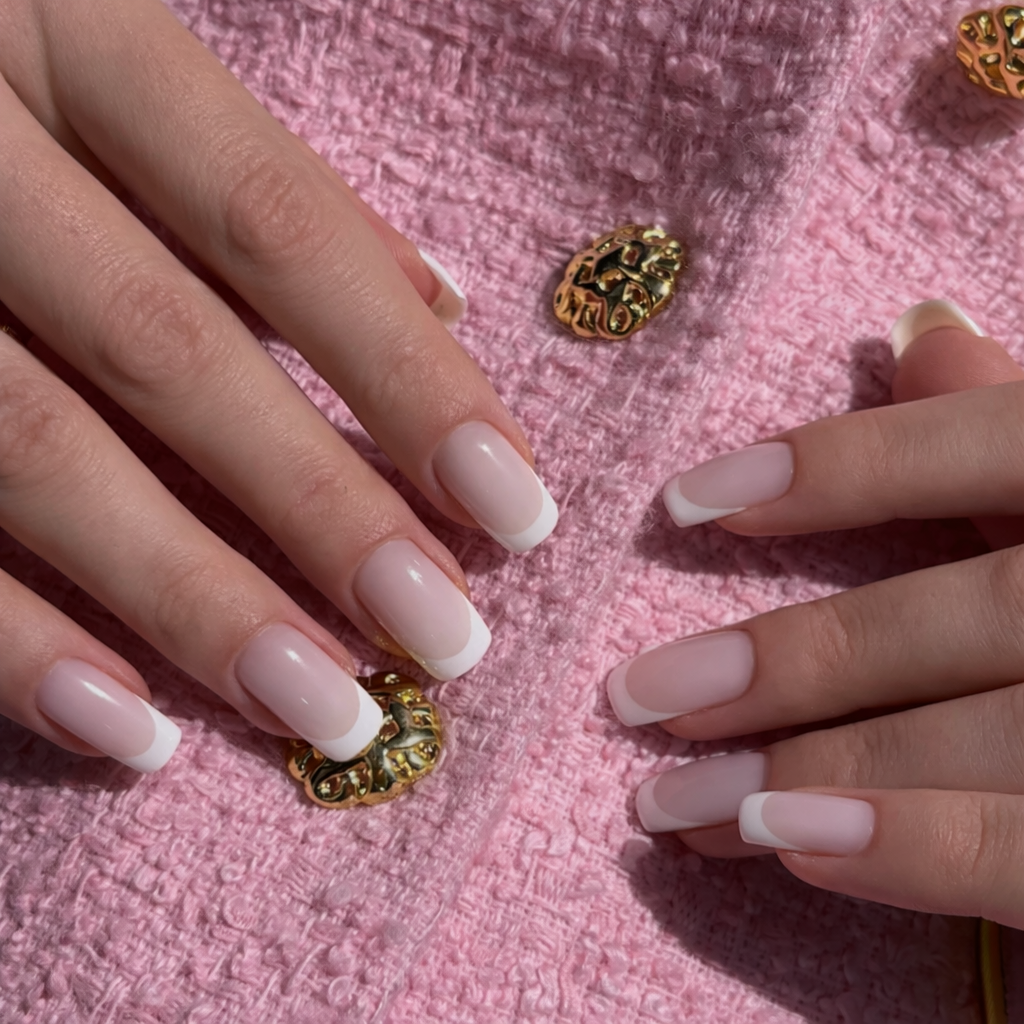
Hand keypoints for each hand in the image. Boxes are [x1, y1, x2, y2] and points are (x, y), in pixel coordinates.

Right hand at [0, 0, 556, 772]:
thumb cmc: (4, 77)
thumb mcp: (119, 63)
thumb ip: (275, 189)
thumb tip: (443, 304)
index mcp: (66, 37)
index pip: (277, 227)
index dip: (404, 375)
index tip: (515, 504)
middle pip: (170, 355)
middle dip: (321, 512)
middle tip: (443, 638)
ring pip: (41, 458)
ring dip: (194, 605)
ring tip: (326, 711)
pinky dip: (16, 646)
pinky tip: (133, 730)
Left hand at [609, 300, 1023, 927]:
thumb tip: (920, 337)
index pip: (993, 443)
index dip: (838, 466)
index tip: (683, 504)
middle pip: (969, 614)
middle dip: (794, 662)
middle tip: (637, 700)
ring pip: (989, 737)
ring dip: (817, 771)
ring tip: (674, 805)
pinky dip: (926, 851)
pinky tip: (796, 846)